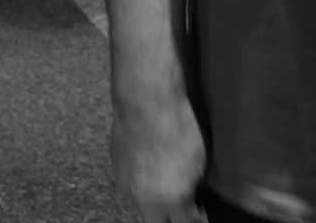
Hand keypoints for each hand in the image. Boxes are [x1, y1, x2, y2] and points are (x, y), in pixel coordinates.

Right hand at [113, 99, 207, 222]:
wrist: (146, 104)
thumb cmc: (178, 127)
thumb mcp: (199, 160)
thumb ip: (193, 187)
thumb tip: (192, 197)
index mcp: (170, 200)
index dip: (193, 218)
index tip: (198, 212)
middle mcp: (145, 200)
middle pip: (156, 221)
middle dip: (168, 216)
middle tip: (179, 204)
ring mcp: (126, 186)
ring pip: (140, 206)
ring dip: (152, 201)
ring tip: (163, 185)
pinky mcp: (116, 170)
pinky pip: (129, 187)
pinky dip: (140, 184)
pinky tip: (149, 170)